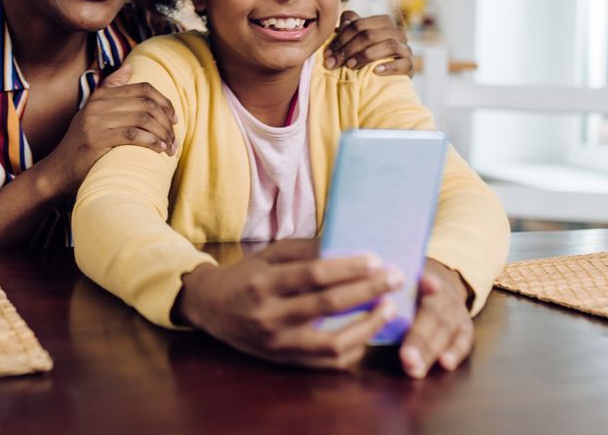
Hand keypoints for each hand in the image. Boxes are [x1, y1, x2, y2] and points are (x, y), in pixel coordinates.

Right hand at [40, 63, 177, 196]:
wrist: (59, 170)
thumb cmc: (83, 144)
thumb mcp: (93, 113)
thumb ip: (111, 89)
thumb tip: (129, 66)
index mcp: (101, 96)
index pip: (143, 89)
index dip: (164, 102)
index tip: (174, 119)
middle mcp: (98, 105)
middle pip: (146, 104)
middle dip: (166, 121)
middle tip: (175, 138)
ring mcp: (95, 122)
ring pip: (143, 119)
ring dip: (163, 134)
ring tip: (170, 148)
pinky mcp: (96, 140)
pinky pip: (133, 135)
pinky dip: (152, 142)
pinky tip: (160, 150)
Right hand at [176, 240, 403, 369]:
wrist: (212, 308)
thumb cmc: (247, 276)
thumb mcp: (269, 254)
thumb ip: (305, 249)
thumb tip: (347, 245)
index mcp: (264, 283)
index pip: (313, 274)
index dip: (348, 268)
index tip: (377, 260)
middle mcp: (270, 315)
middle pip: (328, 305)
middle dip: (367, 291)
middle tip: (394, 279)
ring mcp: (278, 343)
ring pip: (332, 342)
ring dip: (367, 325)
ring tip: (388, 308)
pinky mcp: (285, 361)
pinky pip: (327, 362)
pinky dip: (353, 348)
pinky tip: (369, 331)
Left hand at [326, 10, 414, 75]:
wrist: (388, 79)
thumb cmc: (368, 56)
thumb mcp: (357, 41)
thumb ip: (351, 28)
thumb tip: (345, 22)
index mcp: (383, 22)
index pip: (359, 24)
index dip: (341, 38)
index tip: (328, 53)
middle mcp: (396, 32)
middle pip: (371, 34)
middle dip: (349, 49)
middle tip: (335, 62)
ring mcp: (405, 48)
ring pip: (388, 45)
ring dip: (366, 56)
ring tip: (350, 66)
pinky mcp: (410, 65)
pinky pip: (403, 63)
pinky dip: (389, 67)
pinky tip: (375, 72)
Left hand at [399, 259, 473, 377]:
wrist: (440, 286)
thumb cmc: (409, 289)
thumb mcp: (399, 284)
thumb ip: (388, 290)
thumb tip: (370, 299)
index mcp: (422, 281)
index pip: (422, 285)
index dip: (423, 289)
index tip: (407, 303)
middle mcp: (443, 295)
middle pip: (432, 316)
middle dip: (419, 340)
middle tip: (407, 360)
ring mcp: (456, 311)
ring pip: (446, 331)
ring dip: (431, 352)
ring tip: (416, 369)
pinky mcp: (465, 327)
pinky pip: (464, 340)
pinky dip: (456, 352)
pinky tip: (446, 365)